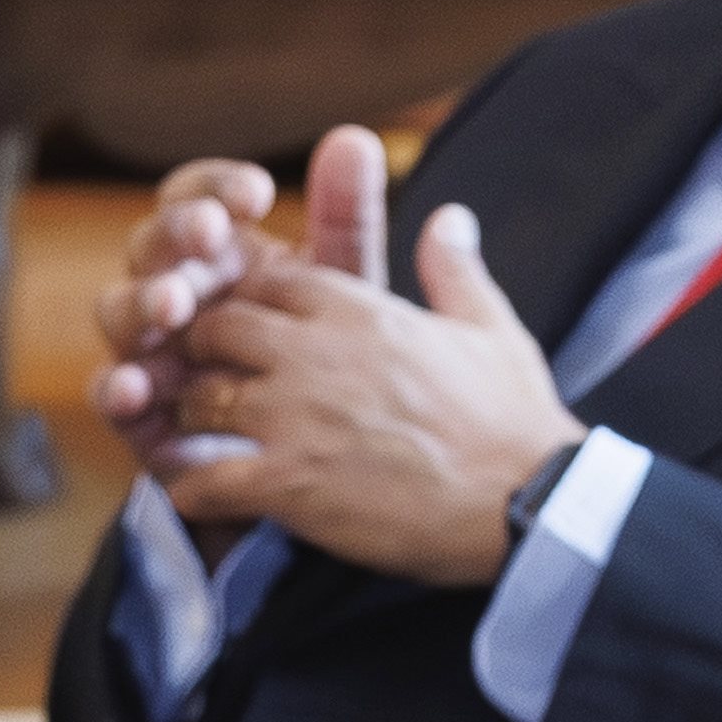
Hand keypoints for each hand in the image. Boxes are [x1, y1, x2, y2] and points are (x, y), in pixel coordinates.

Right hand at [93, 131, 395, 506]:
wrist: (327, 458)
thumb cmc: (328, 357)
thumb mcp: (344, 290)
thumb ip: (345, 219)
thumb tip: (354, 136)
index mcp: (221, 252)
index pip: (197, 199)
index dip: (215, 189)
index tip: (259, 193)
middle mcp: (177, 291)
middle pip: (151, 246)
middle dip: (175, 237)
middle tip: (208, 235)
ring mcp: (153, 351)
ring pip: (121, 313)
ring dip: (141, 304)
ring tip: (173, 305)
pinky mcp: (143, 416)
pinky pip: (113, 396)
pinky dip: (118, 390)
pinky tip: (134, 387)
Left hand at [160, 192, 586, 588]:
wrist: (527, 503)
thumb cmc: (514, 419)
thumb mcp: (490, 327)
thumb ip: (455, 268)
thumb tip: (451, 218)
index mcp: (357, 309)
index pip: (266, 280)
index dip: (251, 303)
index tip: (253, 333)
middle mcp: (314, 352)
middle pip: (216, 329)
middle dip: (207, 354)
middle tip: (213, 383)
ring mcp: (295, 417)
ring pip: (198, 399)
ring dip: (193, 422)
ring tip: (202, 443)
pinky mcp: (288, 483)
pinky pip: (203, 478)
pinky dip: (193, 489)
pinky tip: (203, 497)